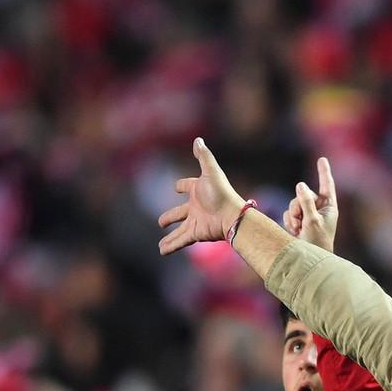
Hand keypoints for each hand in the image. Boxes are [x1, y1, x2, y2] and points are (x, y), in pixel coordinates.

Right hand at [158, 138, 246, 255]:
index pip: (188, 186)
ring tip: (160, 245)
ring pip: (179, 230)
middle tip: (161, 222)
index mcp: (198, 190)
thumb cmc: (221, 192)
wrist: (231, 215)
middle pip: (180, 212)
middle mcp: (196, 207)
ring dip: (170, 236)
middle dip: (171, 216)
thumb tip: (198, 139)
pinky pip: (180, 240)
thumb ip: (203, 156)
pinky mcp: (196, 233)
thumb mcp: (211, 171)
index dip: (182, 185)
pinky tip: (162, 251)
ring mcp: (196, 221)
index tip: (177, 187)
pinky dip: (171, 246)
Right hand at [283, 157, 338, 252]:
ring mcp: (308, 216)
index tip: (322, 159)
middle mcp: (319, 209)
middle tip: (301, 220)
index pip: (327, 186)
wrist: (309, 260)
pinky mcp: (299, 222)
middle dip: (298, 205)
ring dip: (293, 216)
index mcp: (329, 207)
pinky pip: (288, 214)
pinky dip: (289, 222)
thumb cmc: (317, 242)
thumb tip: (301, 184)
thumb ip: (306, 201)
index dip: (323, 172)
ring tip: (298, 229)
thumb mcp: (312, 220)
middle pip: (304, 195)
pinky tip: (294, 232)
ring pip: (294, 204)